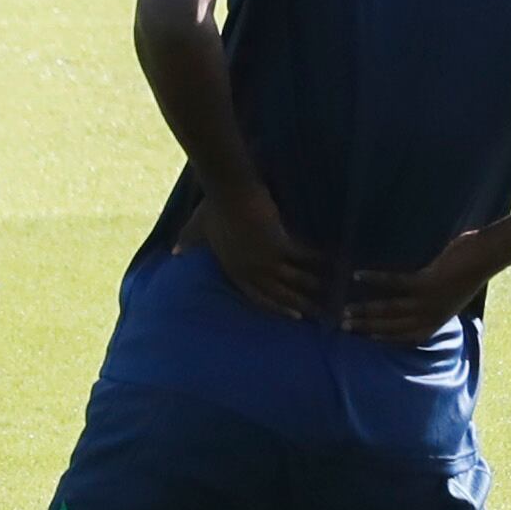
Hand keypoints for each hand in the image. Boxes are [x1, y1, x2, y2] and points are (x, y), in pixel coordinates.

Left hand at [189, 186, 324, 317]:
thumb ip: (189, 242)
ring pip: (295, 280)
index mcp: (233, 269)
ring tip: (336, 294)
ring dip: (316, 287)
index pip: (257, 296)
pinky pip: (304, 257)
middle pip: (279, 295)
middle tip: (321, 316)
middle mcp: (250, 270)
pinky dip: (320, 260)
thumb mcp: (198, 229)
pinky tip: (336, 263)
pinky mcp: (279, 244)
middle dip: (301, 306)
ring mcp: (265, 260)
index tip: (295, 316)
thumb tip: (174, 253)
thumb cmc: (213, 208)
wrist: (228, 192)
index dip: (277, 308)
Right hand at [346, 226, 510, 340]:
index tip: (364, 338)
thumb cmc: (469, 268)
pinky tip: (358, 275)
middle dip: (366, 327)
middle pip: (393, 327)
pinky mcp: (428, 283)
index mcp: (438, 319)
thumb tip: (413, 298)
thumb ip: (432, 300)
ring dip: (365, 310)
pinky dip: (375, 278)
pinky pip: (395, 283)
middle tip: (343, 326)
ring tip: (345, 309)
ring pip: (390, 310)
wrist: (489, 255)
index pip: (406, 337)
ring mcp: (430, 301)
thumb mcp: (450, 293)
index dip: (384, 339)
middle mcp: (432, 315)